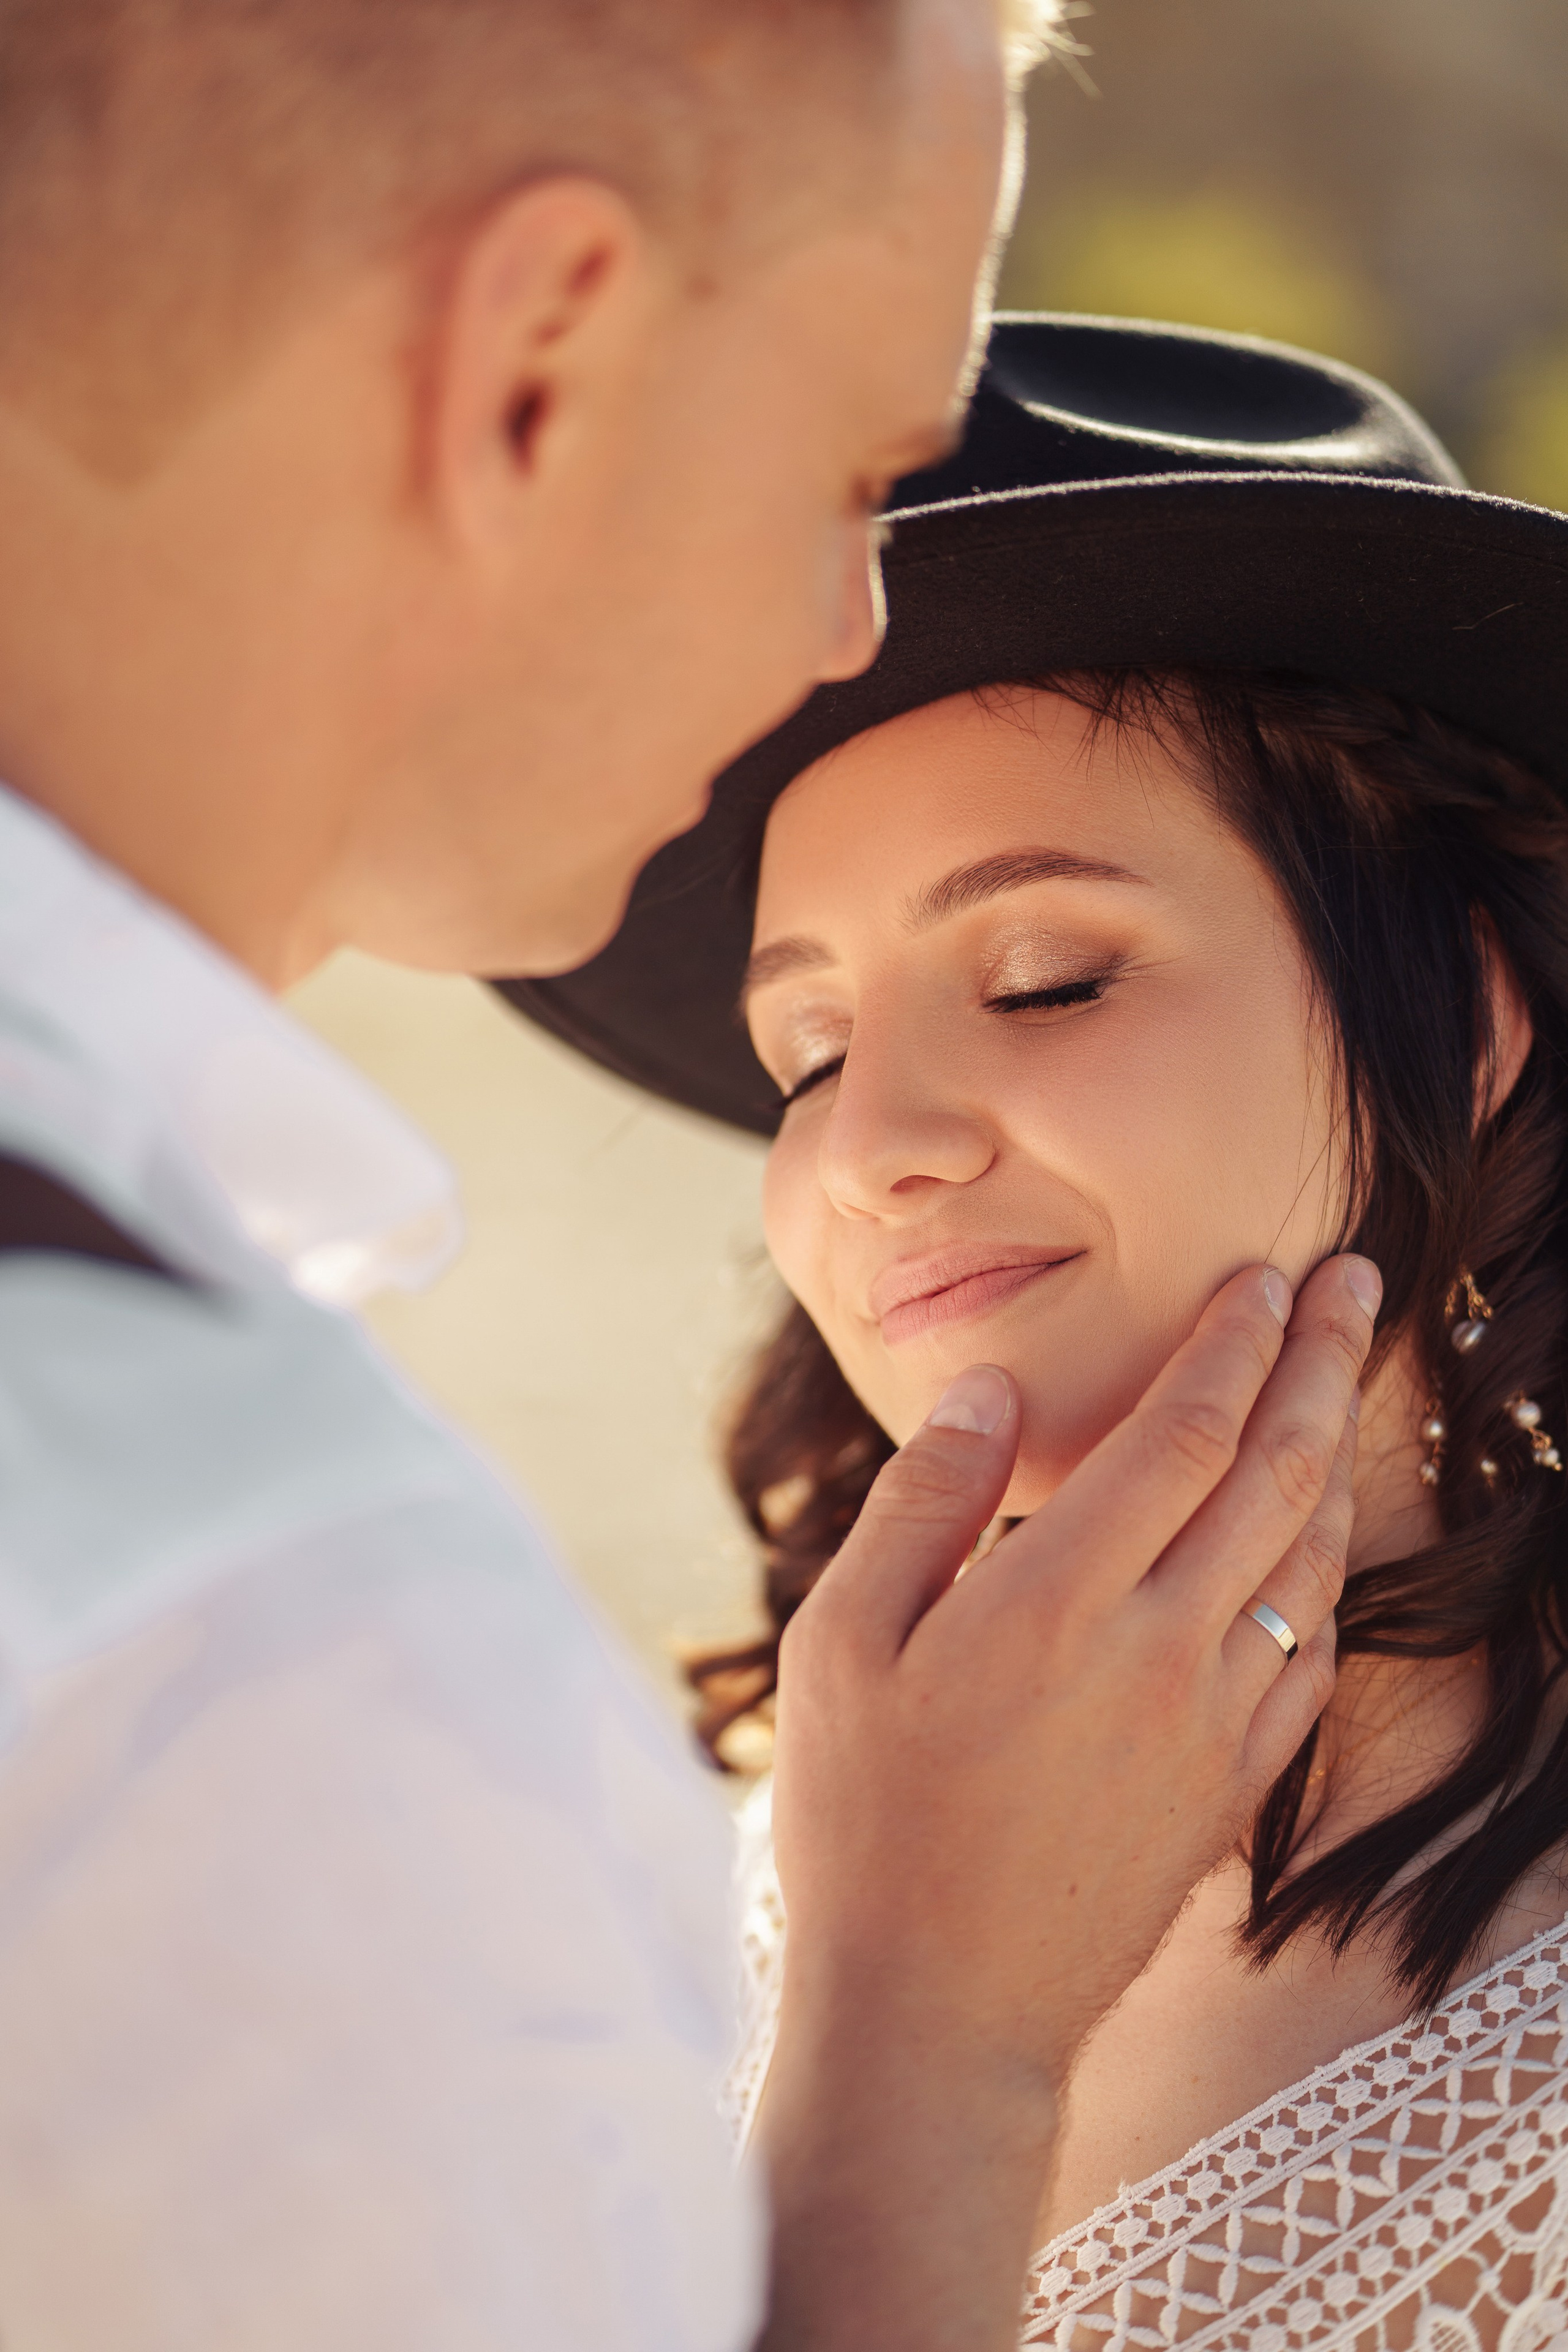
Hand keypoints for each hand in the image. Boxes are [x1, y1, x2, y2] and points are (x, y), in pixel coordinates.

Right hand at [758, 1252, 1375, 2351]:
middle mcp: (1157, 1649)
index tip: (1268, 1275)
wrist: (938, 2008)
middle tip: (1355, 1281)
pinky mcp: (1230, 1786)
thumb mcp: (842, 1643)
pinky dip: (1330, 1573)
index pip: (1183, 1432)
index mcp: (1055, 1599)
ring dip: (1338, 1451)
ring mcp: (1210, 1722)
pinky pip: (1311, 1655)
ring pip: (1308, 1555)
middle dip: (1322, 1361)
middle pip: (1273, 1470)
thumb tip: (996, 1390)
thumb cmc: (866, 1817)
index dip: (1235, 1341)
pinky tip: (1323, 1538)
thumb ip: (925, 1501)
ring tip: (1350, 1379)